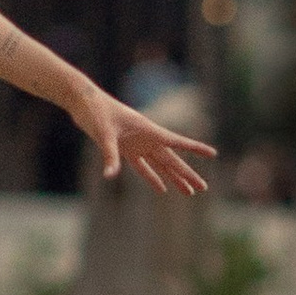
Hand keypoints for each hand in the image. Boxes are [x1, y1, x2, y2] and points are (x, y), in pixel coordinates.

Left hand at [75, 85, 215, 196]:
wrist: (83, 101)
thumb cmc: (95, 111)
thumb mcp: (103, 132)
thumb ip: (109, 154)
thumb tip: (110, 175)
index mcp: (147, 129)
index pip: (176, 141)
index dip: (195, 148)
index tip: (213, 154)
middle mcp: (146, 138)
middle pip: (171, 159)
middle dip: (187, 174)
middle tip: (202, 188)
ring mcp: (137, 144)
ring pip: (160, 165)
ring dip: (174, 178)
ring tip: (188, 192)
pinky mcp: (125, 148)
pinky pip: (142, 166)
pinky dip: (152, 177)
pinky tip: (162, 189)